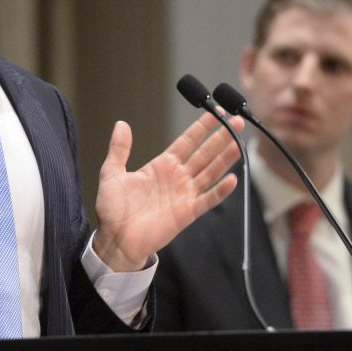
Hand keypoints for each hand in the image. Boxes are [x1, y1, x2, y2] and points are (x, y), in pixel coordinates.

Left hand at [92, 112, 243, 271]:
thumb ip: (119, 149)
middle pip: (205, 152)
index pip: (188, 141)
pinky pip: (208, 199)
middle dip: (221, 136)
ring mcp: (184, 194)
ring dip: (225, 158)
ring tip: (239, 142)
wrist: (116, 239)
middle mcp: (177, 177)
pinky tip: (232, 179)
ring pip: (211, 172)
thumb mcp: (112, 173)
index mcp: (162, 165)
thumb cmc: (113, 209)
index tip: (216, 112)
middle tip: (237, 121)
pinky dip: (220, 190)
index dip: (202, 127)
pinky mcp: (187, 212)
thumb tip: (121, 124)